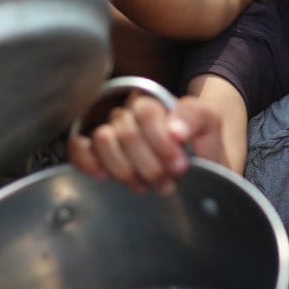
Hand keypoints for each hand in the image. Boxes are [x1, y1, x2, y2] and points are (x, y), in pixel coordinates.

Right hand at [67, 93, 225, 194]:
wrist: (199, 167)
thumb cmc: (201, 146)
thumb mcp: (211, 126)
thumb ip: (196, 116)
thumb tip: (173, 128)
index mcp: (153, 104)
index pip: (145, 112)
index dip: (161, 143)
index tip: (180, 166)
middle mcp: (129, 115)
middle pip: (126, 132)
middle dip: (149, 164)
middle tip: (167, 181)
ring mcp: (111, 134)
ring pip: (103, 140)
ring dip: (126, 169)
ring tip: (146, 184)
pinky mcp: (96, 153)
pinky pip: (77, 148)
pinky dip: (88, 162)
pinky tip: (105, 177)